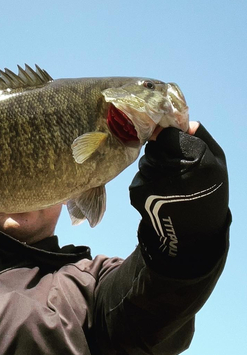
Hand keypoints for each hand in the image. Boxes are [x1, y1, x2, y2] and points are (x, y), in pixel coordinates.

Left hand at [130, 123, 228, 273]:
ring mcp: (152, 183)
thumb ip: (201, 138)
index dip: (171, 139)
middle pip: (154, 147)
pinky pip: (138, 177)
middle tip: (173, 167)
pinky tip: (159, 193)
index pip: (169, 135)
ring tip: (168, 183)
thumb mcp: (217, 163)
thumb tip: (184, 121)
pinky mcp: (137, 194)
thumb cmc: (209, 192)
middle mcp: (173, 171)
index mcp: (197, 161)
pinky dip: (146, 181)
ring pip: (144, 161)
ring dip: (152, 167)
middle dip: (161, 152)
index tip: (176, 146)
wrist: (193, 233)